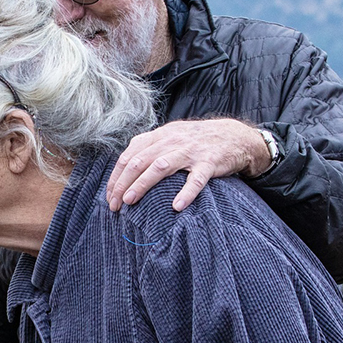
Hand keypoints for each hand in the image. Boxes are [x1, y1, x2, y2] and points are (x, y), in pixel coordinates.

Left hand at [106, 119, 270, 211]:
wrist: (234, 136)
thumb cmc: (197, 141)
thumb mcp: (171, 137)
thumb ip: (149, 148)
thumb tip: (125, 166)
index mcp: (159, 136)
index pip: (129, 156)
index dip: (116, 176)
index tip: (109, 196)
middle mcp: (171, 141)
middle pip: (139, 161)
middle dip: (122, 184)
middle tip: (114, 205)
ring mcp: (190, 151)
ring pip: (161, 167)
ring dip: (142, 184)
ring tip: (130, 201)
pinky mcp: (209, 162)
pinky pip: (196, 179)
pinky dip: (186, 192)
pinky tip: (177, 206)